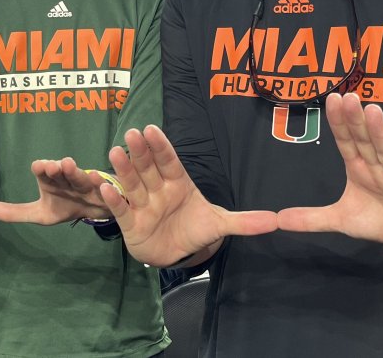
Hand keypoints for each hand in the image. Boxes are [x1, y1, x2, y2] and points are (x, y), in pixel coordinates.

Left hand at [0, 158, 109, 224]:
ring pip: (79, 175)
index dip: (41, 167)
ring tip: (69, 165)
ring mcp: (85, 183)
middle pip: (61, 169)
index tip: (40, 167)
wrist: (94, 210)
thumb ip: (14, 212)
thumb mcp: (39, 214)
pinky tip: (96, 179)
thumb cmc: (66, 206)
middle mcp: (66, 178)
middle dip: (57, 167)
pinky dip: (99, 182)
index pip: (43, 170)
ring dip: (74, 170)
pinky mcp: (102, 191)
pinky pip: (101, 186)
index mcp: (50, 181)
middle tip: (53, 166)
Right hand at [100, 126, 277, 267]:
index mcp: (178, 183)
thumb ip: (244, 222)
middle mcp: (157, 189)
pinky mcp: (131, 223)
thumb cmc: (194, 229)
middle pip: (148, 168)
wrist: (177, 253)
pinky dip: (113, 199)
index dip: (161, 146)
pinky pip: (121, 209)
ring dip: (124, 169)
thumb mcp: (220, 225)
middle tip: (133, 133)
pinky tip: (105, 186)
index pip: (169, 161)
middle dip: (140, 151)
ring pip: (132, 184)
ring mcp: (142, 205)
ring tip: (115, 152)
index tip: (152, 129)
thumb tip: (277, 220)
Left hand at [273, 93, 382, 255]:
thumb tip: (279, 219)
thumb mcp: (343, 221)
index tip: (331, 99)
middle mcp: (379, 166)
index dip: (339, 122)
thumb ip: (312, 219)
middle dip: (356, 120)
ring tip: (372, 110)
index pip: (347, 141)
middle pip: (365, 140)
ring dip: (379, 132)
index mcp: (360, 168)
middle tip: (348, 97)